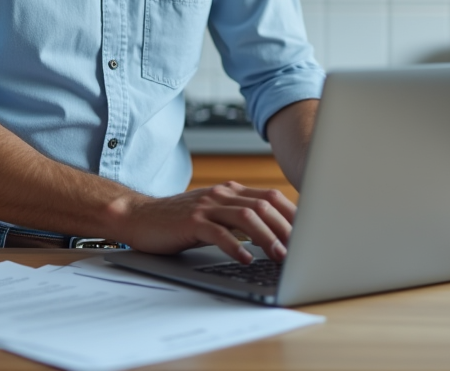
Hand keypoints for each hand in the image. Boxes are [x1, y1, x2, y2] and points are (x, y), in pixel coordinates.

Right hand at [112, 182, 295, 263]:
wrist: (139, 217)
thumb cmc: (178, 221)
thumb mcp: (213, 216)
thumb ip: (238, 220)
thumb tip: (273, 236)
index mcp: (230, 191)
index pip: (270, 196)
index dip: (293, 213)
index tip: (310, 232)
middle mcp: (221, 194)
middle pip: (264, 205)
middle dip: (286, 227)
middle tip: (302, 248)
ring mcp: (206, 206)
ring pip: (246, 217)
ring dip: (267, 237)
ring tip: (280, 256)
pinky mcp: (191, 221)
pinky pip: (218, 232)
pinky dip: (235, 245)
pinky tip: (246, 258)